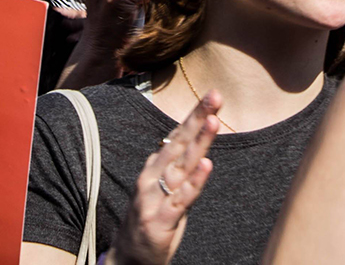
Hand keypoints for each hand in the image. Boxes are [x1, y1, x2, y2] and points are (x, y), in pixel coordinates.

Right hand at [112, 91, 219, 264]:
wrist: (129, 258)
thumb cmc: (151, 220)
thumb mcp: (163, 188)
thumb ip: (175, 166)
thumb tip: (187, 139)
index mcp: (155, 167)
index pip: (178, 135)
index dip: (195, 115)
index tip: (214, 95)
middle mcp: (153, 177)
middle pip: (180, 142)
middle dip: (199, 118)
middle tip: (215, 95)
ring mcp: (155, 197)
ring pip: (181, 166)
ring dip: (198, 143)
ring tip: (213, 122)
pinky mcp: (160, 220)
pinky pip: (181, 199)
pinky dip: (194, 182)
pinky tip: (207, 167)